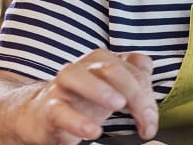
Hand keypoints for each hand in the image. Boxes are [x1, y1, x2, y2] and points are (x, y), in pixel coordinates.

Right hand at [13, 49, 157, 143]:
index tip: (151, 118)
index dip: (148, 91)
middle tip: (145, 120)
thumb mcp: (115, 92)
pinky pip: (61, 111)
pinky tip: (93, 131)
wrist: (41, 115)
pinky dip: (78, 121)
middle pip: (114, 69)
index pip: (136, 66)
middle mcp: (85, 67)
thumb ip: (136, 89)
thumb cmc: (83, 102)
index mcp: (106, 61)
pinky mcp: (48, 107)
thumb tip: (151, 107)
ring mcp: (64, 85)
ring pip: (78, 76)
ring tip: (118, 105)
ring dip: (101, 90)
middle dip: (135, 94)